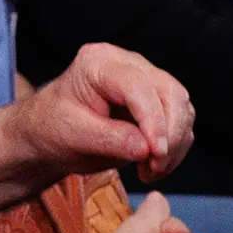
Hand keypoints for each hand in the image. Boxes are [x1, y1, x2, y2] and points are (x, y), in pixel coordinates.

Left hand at [8, 43, 194, 183]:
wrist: (51, 135)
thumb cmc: (54, 128)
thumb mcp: (73, 134)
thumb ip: (110, 139)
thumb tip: (147, 148)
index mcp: (98, 62)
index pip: (138, 86)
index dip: (152, 120)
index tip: (155, 152)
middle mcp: (128, 64)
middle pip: (170, 93)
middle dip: (170, 135)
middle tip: (153, 168)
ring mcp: (145, 80)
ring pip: (182, 108)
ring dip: (175, 145)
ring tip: (149, 170)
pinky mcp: (156, 101)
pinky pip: (181, 122)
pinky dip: (175, 148)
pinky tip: (151, 166)